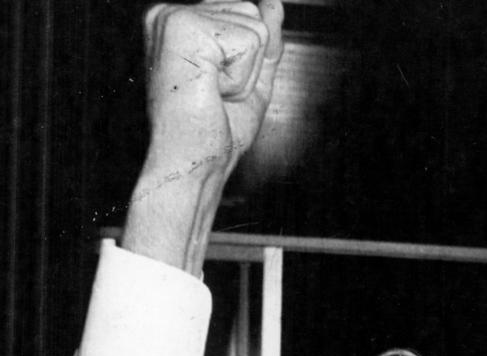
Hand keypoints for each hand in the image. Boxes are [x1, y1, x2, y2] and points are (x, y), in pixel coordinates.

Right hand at [142, 0, 282, 180]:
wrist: (193, 166)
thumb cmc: (210, 136)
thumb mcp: (250, 82)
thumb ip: (264, 41)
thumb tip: (274, 3)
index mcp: (179, 23)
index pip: (244, 11)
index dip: (246, 59)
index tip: (216, 90)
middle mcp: (170, 14)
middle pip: (251, 11)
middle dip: (247, 64)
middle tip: (215, 95)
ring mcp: (174, 17)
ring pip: (254, 25)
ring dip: (244, 73)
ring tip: (212, 95)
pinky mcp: (184, 27)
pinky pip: (249, 39)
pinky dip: (240, 78)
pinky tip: (211, 92)